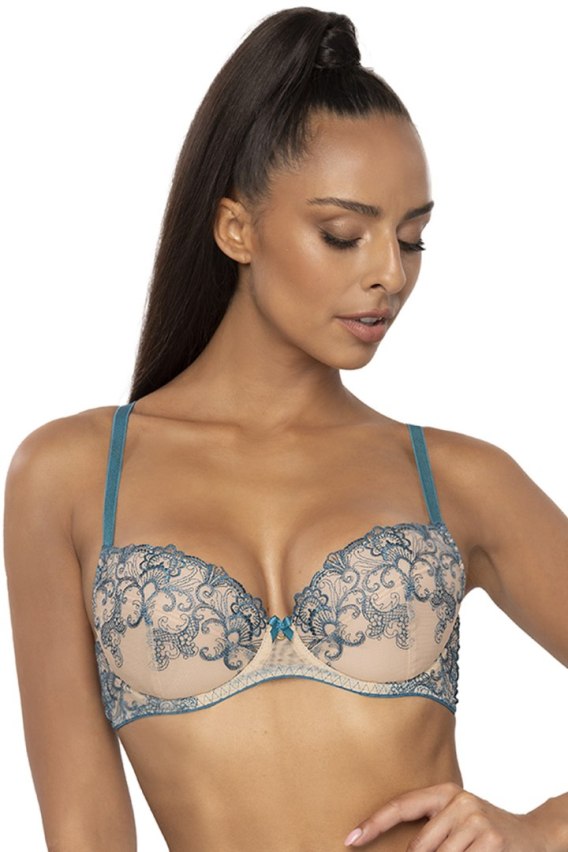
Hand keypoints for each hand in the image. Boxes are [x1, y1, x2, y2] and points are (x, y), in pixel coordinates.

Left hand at [343, 782, 549, 849]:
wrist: (532, 835)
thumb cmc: (483, 831)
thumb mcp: (456, 819)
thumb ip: (431, 826)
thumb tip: (399, 846)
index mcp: (445, 791)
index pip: (400, 806)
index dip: (374, 823)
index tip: (351, 838)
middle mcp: (459, 801)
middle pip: (419, 846)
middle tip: (446, 851)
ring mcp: (476, 820)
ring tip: (465, 851)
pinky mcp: (490, 841)